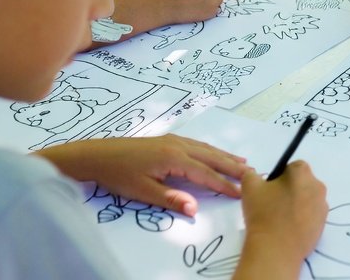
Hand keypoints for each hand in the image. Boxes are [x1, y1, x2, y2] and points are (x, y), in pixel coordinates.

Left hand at [36, 135, 247, 216]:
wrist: (96, 155)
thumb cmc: (118, 175)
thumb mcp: (142, 191)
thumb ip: (170, 199)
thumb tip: (195, 209)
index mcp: (173, 158)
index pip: (205, 173)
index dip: (223, 184)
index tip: (241, 193)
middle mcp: (178, 145)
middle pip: (211, 157)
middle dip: (232, 166)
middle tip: (253, 174)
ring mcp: (173, 140)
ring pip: (206, 149)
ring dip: (225, 156)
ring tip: (242, 162)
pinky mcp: (167, 140)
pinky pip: (197, 145)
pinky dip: (212, 150)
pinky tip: (216, 154)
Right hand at [239, 161, 327, 267]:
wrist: (276, 250)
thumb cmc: (263, 214)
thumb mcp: (250, 187)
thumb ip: (252, 174)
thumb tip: (256, 175)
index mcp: (302, 173)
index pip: (292, 167)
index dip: (279, 177)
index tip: (269, 191)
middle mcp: (318, 187)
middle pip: (301, 183)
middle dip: (289, 190)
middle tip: (272, 204)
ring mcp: (322, 207)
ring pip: (307, 200)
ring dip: (296, 205)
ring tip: (279, 219)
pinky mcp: (322, 225)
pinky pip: (310, 216)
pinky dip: (301, 219)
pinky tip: (287, 229)